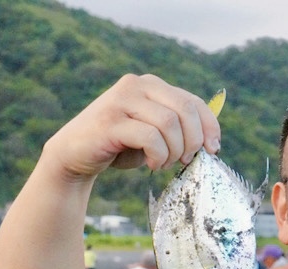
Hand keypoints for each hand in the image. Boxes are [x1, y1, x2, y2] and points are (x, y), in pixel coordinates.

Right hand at [42, 74, 221, 182]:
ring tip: (164, 163)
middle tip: (186, 161)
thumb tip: (211, 143)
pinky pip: (150, 137)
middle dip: (193, 141)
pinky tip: (153, 164)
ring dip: (174, 150)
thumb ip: (177, 129)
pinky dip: (158, 155)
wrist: (74, 155)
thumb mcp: (154, 134)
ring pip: (169, 123)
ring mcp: (121, 99)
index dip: (209, 127)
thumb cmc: (120, 147)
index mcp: (151, 85)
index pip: (193, 101)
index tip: (213, 150)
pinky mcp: (110, 120)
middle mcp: (136, 85)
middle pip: (185, 110)